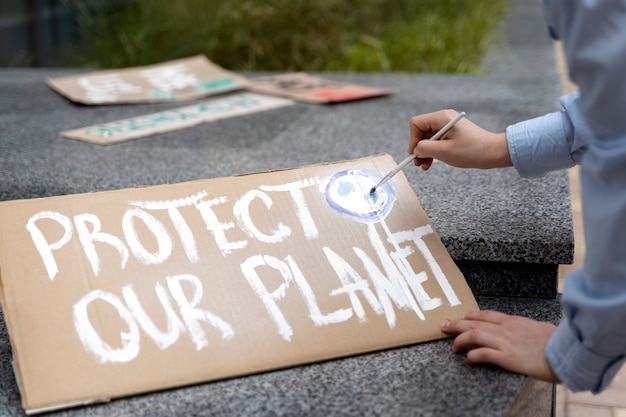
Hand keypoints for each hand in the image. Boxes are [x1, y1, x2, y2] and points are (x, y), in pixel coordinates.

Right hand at [408, 109, 512, 169]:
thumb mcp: (444, 152)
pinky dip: (432, 152)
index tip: (414, 154)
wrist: (493, 153)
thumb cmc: (473, 151)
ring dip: (424, 152)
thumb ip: (425, 149)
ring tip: (424, 166)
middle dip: (418, 148)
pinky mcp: (452, 134)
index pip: (416, 123)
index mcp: (442, 118)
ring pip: (427, 138)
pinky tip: (430, 163)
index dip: (412, 139)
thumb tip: (415, 150)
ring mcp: (448, 126)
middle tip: (417, 163)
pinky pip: (436, 141)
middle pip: (421, 131)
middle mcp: (443, 119)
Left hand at [441, 310, 559, 383]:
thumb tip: (526, 331)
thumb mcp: (539, 328)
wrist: (568, 351)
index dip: (469, 316)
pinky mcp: (508, 358)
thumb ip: (527, 329)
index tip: (460, 318)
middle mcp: (506, 329)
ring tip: (452, 346)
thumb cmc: (558, 341)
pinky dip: (472, 356)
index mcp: (514, 321)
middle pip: (474, 322)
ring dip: (459, 340)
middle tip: (444, 326)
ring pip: (474, 335)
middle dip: (456, 324)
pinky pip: (484, 354)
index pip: (485, 315)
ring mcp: (506, 342)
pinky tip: (468, 359)